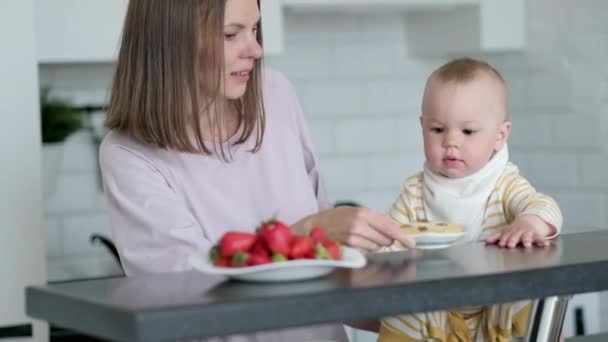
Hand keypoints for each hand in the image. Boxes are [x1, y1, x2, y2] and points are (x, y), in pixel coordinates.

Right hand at [293, 206, 415, 251]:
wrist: (315, 225)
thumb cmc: (336, 217)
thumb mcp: (356, 211)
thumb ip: (376, 219)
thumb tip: (395, 229)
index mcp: (363, 213)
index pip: (389, 227)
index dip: (402, 237)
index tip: (411, 244)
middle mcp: (359, 224)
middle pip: (385, 239)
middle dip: (385, 239)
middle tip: (373, 234)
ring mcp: (353, 237)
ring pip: (377, 247)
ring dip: (374, 244)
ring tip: (361, 237)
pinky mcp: (348, 248)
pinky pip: (366, 252)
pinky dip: (366, 249)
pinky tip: (356, 243)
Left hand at [484, 214, 555, 247]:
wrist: (530, 220)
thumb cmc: (515, 229)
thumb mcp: (505, 231)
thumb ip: (496, 237)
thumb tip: (486, 241)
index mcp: (510, 231)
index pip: (506, 235)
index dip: (504, 239)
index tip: (501, 244)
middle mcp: (519, 231)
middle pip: (515, 235)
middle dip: (513, 240)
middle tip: (511, 245)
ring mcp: (528, 232)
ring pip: (527, 236)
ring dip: (527, 240)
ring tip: (527, 245)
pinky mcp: (537, 234)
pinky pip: (541, 238)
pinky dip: (543, 241)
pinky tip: (545, 244)